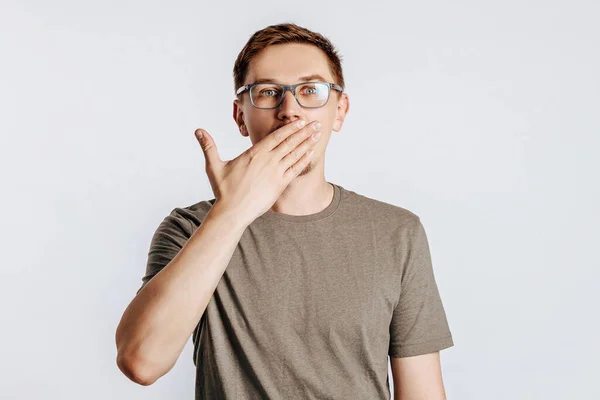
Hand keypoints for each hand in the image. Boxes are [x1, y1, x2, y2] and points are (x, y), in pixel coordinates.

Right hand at [194, 119, 321, 224]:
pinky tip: (312, 153)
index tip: (300, 121)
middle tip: (316, 124)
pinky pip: (295, 170)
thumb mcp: (214, 166)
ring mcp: (275, 173)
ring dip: (307, 143)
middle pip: (290, 142)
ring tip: (318, 135)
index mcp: (254, 154)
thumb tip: (198, 131)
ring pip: (295, 154)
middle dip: (304, 132)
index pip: (276, 136)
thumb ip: (209, 146)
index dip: (290, 128)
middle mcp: (268, 161)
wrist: (233, 212)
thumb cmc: (224, 190)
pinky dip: (304, 160)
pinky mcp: (280, 185)